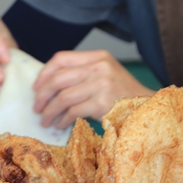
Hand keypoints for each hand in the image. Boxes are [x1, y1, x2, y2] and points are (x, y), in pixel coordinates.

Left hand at [32, 50, 153, 128]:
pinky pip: (73, 111)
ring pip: (63, 97)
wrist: (146, 109)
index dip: (44, 73)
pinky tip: (60, 126)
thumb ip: (82, 74)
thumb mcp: (105, 75)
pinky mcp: (103, 102)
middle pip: (58, 79)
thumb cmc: (122, 95)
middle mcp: (99, 67)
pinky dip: (63, 120)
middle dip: (42, 95)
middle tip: (36, 108)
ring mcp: (102, 84)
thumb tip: (49, 86)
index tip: (36, 88)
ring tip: (45, 121)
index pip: (61, 58)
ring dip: (50, 112)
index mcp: (98, 57)